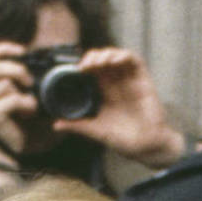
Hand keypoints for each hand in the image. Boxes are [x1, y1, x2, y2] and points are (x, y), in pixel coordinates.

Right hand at [0, 41, 40, 162]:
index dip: (3, 49)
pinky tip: (30, 113)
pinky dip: (26, 104)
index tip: (23, 51)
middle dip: (19, 71)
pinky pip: (12, 98)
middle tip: (31, 84)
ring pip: (6, 81)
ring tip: (29, 107)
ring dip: (24, 93)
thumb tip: (35, 56)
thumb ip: (19, 76)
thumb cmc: (20, 125)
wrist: (14, 156)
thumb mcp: (20, 95)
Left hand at [52, 48, 186, 168]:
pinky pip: (135, 61)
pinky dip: (124, 56)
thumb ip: (78, 126)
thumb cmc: (123, 140)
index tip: (77, 69)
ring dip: (107, 54)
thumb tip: (55, 125)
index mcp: (105, 92)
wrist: (146, 147)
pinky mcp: (143, 80)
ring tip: (98, 62)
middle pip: (104, 60)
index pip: (94, 71)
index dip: (85, 65)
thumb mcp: (96, 131)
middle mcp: (117, 84)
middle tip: (86, 65)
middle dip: (93, 57)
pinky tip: (114, 60)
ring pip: (117, 56)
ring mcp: (130, 81)